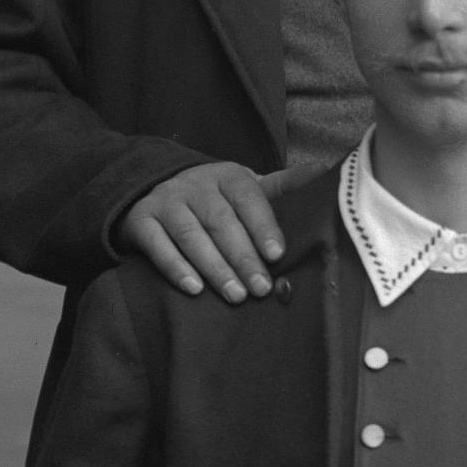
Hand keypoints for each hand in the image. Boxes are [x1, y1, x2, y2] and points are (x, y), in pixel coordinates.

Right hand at [119, 162, 286, 302]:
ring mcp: (166, 201)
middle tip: (260, 288)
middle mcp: (195, 184)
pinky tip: (194, 289)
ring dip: (214, 267)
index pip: (247, 197)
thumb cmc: (219, 200)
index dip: (263, 225)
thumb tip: (326, 171)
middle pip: (221, 221)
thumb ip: (285, 186)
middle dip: (242, 257)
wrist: (158, 193)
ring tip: (235, 295)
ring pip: (191, 235)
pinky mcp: (140, 221)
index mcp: (228, 175)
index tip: (277, 254)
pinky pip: (157, 245)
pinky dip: (175, 267)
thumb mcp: (249, 188)